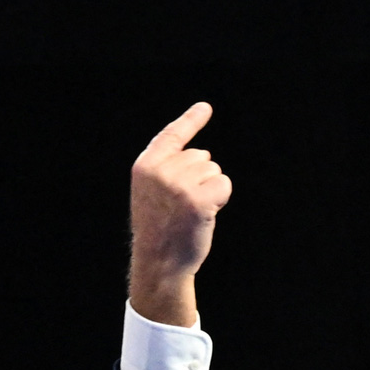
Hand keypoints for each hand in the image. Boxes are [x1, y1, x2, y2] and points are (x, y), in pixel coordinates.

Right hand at [129, 102, 231, 323]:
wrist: (160, 262)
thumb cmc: (160, 230)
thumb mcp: (152, 194)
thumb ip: (168, 170)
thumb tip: (203, 154)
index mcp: (145, 167)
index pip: (172, 136)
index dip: (190, 120)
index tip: (206, 107)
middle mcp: (160, 171)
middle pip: (202, 156)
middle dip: (201, 177)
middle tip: (184, 206)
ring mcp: (179, 184)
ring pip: (214, 170)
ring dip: (211, 189)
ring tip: (191, 212)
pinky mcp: (197, 199)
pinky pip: (224, 184)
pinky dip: (221, 198)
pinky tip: (206, 214)